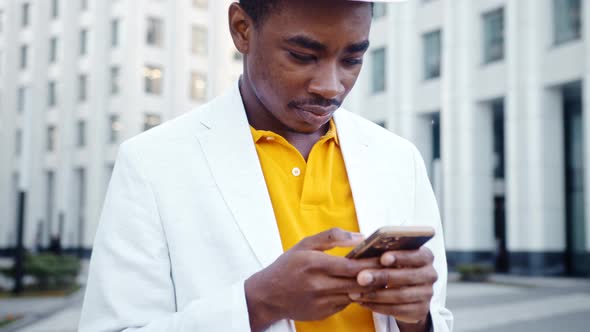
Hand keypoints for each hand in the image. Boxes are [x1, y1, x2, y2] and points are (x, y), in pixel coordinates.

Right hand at [245, 228, 380, 331]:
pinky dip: (355, 295)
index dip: (371, 263)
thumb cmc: (287, 266)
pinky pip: (347, 304)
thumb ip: (332, 236)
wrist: (268, 295)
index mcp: (315, 264)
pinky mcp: (324, 313)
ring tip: (379, 277)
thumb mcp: (305, 244)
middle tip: (389, 267)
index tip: (385, 257)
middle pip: (357, 282)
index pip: (351, 266)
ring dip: (368, 287)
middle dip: (375, 275)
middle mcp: (319, 285)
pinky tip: (360, 288)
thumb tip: (359, 236)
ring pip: (355, 295)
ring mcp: (322, 302)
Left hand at [349, 247, 436, 326]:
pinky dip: (377, 306)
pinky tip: (363, 302)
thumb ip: (383, 252)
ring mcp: (426, 294)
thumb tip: (361, 251)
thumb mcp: (392, 257)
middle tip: (361, 277)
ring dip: (376, 294)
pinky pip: (397, 310)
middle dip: (381, 277)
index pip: (417, 255)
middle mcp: (430, 275)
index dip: (400, 257)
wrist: (407, 292)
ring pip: (400, 295)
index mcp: (425, 256)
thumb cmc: (395, 267)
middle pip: (406, 276)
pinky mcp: (420, 311)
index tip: (383, 258)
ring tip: (356, 292)